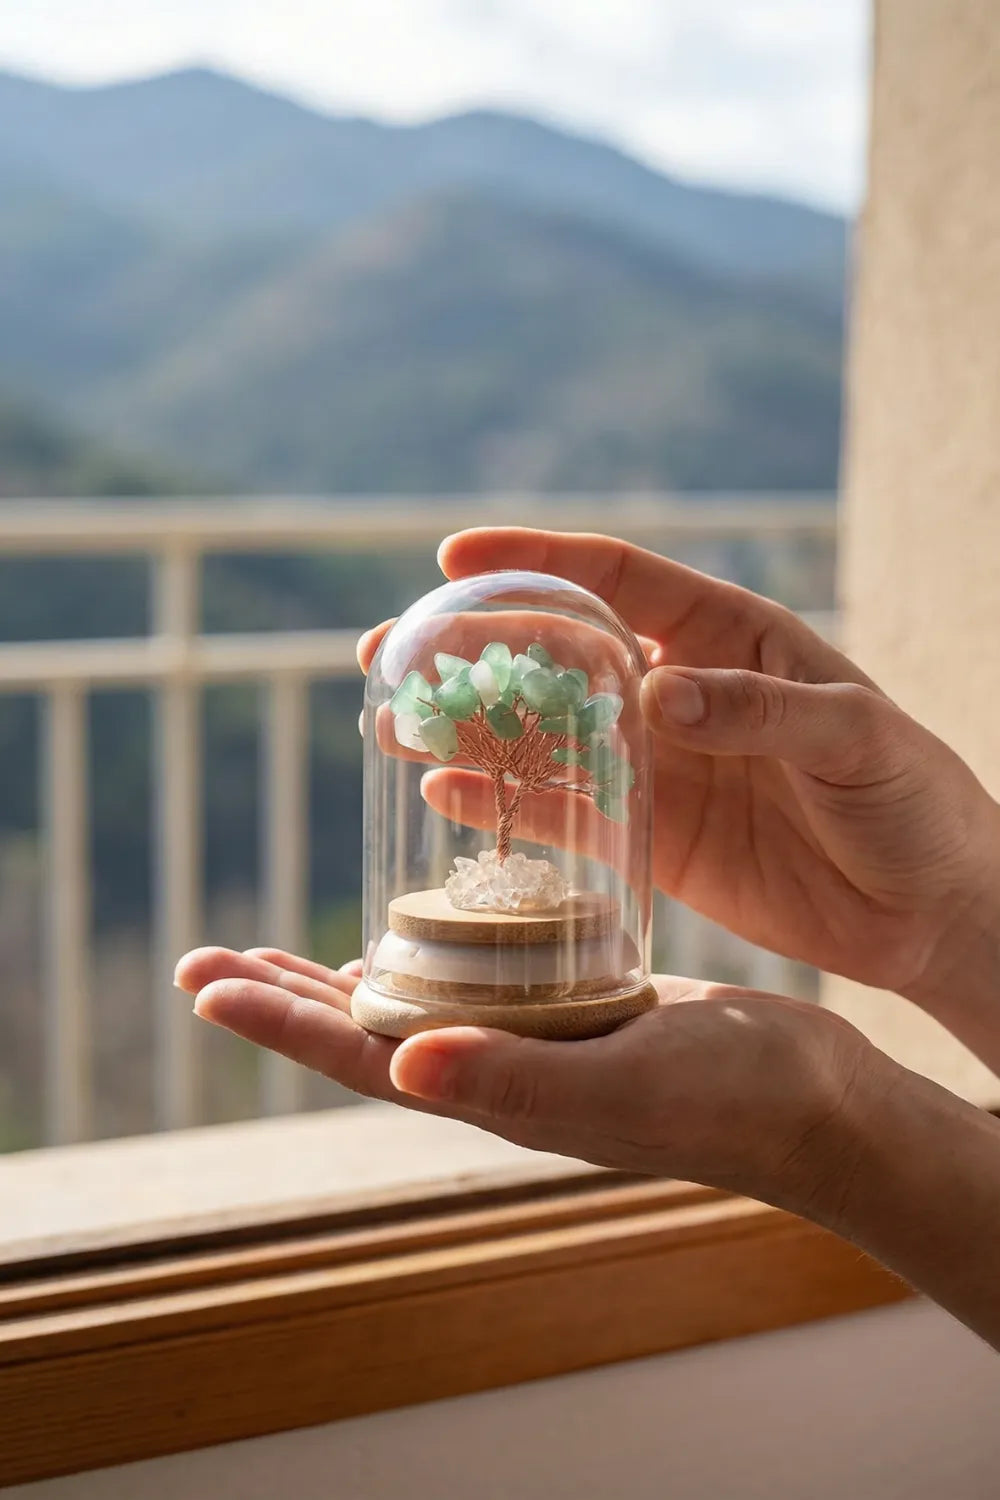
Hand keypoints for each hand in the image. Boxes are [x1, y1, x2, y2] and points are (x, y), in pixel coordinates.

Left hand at [175, 945, 877, 1213]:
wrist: (815, 1098)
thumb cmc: (732, 1100)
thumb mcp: (623, 1087)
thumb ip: (515, 1085)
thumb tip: (398, 1069)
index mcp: (494, 1094)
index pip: (359, 1057)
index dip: (278, 1023)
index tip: (206, 984)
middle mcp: (499, 1071)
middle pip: (365, 1031)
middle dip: (282, 998)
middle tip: (206, 960)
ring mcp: (534, 1041)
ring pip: (411, 1002)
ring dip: (337, 978)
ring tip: (276, 952)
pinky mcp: (574, 1008)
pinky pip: (478, 973)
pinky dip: (429, 946)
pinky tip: (416, 925)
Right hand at [360, 530, 999, 1031]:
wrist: (929, 908)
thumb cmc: (913, 799)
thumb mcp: (854, 738)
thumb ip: (760, 711)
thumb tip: (656, 695)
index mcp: (729, 637)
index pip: (618, 578)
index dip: (536, 559)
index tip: (454, 554)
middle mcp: (676, 690)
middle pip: (554, 653)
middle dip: (469, 648)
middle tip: (388, 652)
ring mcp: (657, 764)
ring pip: (542, 733)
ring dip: (468, 727)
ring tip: (389, 723)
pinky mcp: (649, 834)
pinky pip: (563, 809)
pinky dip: (504, 800)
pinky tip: (445, 793)